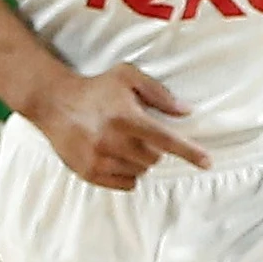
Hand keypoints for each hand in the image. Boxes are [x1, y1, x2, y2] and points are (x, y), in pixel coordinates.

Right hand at [33, 63, 209, 189]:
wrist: (54, 102)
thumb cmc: (96, 89)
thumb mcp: (127, 78)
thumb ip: (159, 93)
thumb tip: (186, 111)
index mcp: (125, 118)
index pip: (166, 140)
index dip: (189, 152)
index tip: (208, 162)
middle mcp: (112, 141)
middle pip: (154, 158)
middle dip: (154, 148)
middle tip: (138, 134)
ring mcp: (99, 159)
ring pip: (140, 172)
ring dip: (139, 161)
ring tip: (123, 143)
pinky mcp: (88, 172)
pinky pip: (125, 184)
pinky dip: (127, 174)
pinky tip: (115, 156)